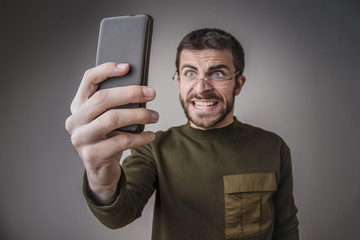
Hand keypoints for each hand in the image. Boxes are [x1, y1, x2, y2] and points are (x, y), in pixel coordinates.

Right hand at [65, 62, 158, 203]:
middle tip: (151, 93)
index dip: (106, 70)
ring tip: (154, 116)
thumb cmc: (107, 139)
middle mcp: (75, 120)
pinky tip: (150, 135)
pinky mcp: (92, 155)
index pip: (88, 80)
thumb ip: (114, 104)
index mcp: (78, 106)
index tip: (127, 67)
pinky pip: (121, 141)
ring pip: (112, 119)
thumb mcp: (106, 119)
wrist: (100, 170)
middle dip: (130, 93)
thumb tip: (140, 89)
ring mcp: (81, 139)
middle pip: (102, 99)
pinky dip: (140, 137)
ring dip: (138, 115)